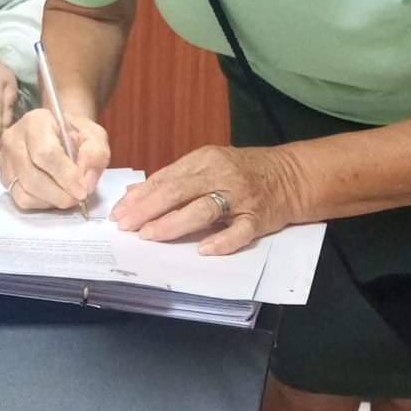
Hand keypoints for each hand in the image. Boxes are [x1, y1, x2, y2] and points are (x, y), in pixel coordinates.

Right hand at [0, 108, 109, 210]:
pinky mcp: (4, 178)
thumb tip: (87, 180)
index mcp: (35, 121)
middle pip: (32, 176)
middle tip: (78, 197)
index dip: (65, 176)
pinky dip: (42, 204)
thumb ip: (96, 154)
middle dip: (60, 193)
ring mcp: (5, 160)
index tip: (82, 191)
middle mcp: (13, 139)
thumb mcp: (94, 136)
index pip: (45, 153)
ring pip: (25, 192)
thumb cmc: (75, 135)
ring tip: (68, 194)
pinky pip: (21, 200)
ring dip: (52, 200)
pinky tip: (54, 195)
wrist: (60, 135)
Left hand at [111, 146, 297, 255]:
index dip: (140, 196)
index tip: (118, 213)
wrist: (292, 174)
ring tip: (151, 235)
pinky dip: (223, 241)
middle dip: (149, 209)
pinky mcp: (259, 217)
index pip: (166, 178)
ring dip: (175, 222)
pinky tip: (205, 250)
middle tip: (127, 226)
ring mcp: (241, 196)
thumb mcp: (207, 165)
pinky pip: (240, 231)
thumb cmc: (243, 171)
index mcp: (204, 160)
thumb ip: (173, 178)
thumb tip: (135, 192)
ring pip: (204, 209)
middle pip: (179, 191)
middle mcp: (220, 174)